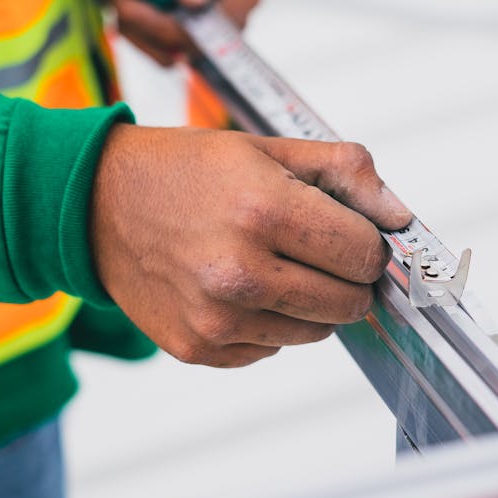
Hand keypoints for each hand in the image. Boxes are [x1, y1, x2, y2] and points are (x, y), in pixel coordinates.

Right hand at [91, 131, 410, 367]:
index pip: (365, 255)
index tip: (351, 234)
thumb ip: (344, 173)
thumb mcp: (267, 148)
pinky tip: (237, 287)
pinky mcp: (200, 348)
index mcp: (264, 211)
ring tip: (269, 263)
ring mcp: (218, 319)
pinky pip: (271, 349)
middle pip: (349, 302)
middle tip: (315, 249)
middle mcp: (240, 273)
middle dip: (346, 276)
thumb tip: (401, 217)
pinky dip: (269, 323)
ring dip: (309, 302)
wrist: (97, 205)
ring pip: (315, 332)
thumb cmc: (186, 171)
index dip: (368, 244)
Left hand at [98, 0, 260, 66]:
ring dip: (124, 11)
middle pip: (170, 48)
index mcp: (238, 3)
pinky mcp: (174, 10)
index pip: (196, 38)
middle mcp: (217, 19)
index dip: (153, 25)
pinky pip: (144, 23)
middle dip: (132, 19)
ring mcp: (194, 17)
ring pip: (152, 41)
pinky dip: (124, 1)